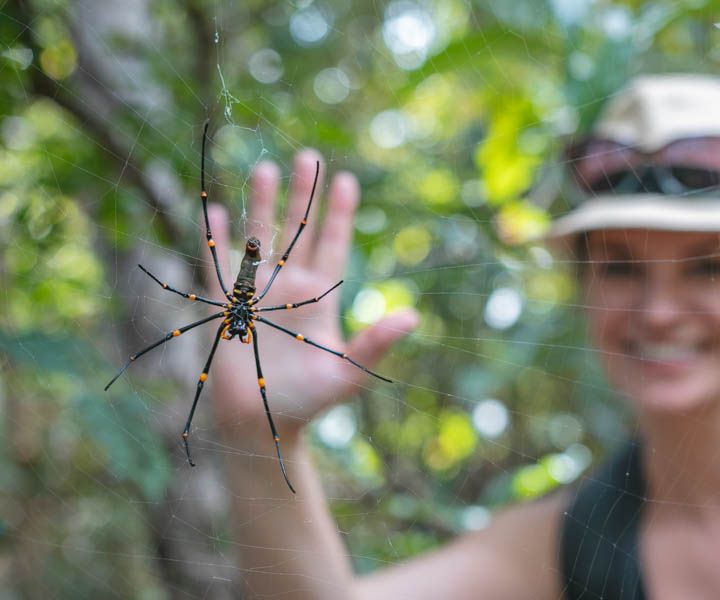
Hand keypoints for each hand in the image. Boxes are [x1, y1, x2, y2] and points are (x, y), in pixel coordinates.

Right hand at [204, 150, 417, 446]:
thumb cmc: (309, 402)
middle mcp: (289, 286)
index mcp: (320, 296)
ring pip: (259, 237)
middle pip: (297, 230)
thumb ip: (376, 343)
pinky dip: (216, 239)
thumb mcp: (348, 373)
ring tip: (265, 166)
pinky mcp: (226, 305)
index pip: (332, 245)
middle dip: (303, 194)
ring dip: (262, 204)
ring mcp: (257, 292)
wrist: (262, 423)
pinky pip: (219, 264)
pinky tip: (216, 210)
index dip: (339, 213)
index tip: (346, 178)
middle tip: (308, 155)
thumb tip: (413, 317)